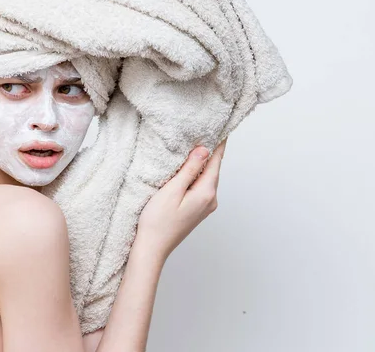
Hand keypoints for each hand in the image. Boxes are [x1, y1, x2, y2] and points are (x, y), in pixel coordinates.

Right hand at [136, 138, 226, 261]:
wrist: (152, 247)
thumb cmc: (158, 221)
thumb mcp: (172, 190)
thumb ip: (190, 169)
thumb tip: (204, 150)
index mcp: (206, 193)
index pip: (216, 162)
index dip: (219, 144)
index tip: (222, 128)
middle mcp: (210, 200)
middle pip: (213, 169)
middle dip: (210, 152)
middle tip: (206, 131)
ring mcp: (205, 206)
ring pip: (206, 178)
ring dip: (201, 163)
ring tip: (195, 146)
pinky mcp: (197, 210)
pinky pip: (200, 186)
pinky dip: (196, 175)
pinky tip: (187, 169)